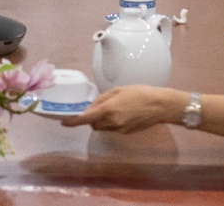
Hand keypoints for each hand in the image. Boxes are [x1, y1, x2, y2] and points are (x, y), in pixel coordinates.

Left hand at [61, 86, 187, 132]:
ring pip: (102, 128)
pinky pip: (113, 129)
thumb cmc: (140, 93)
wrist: (160, 106)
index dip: (72, 122)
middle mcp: (112, 122)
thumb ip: (102, 99)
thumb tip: (91, 107)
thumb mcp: (118, 90)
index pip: (85, 119)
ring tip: (112, 108)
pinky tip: (122, 113)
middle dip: (91, 119)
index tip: (63, 122)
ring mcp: (119, 130)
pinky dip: (112, 123)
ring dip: (101, 121)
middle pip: (93, 125)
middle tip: (96, 108)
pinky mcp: (126, 133)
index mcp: (109, 110)